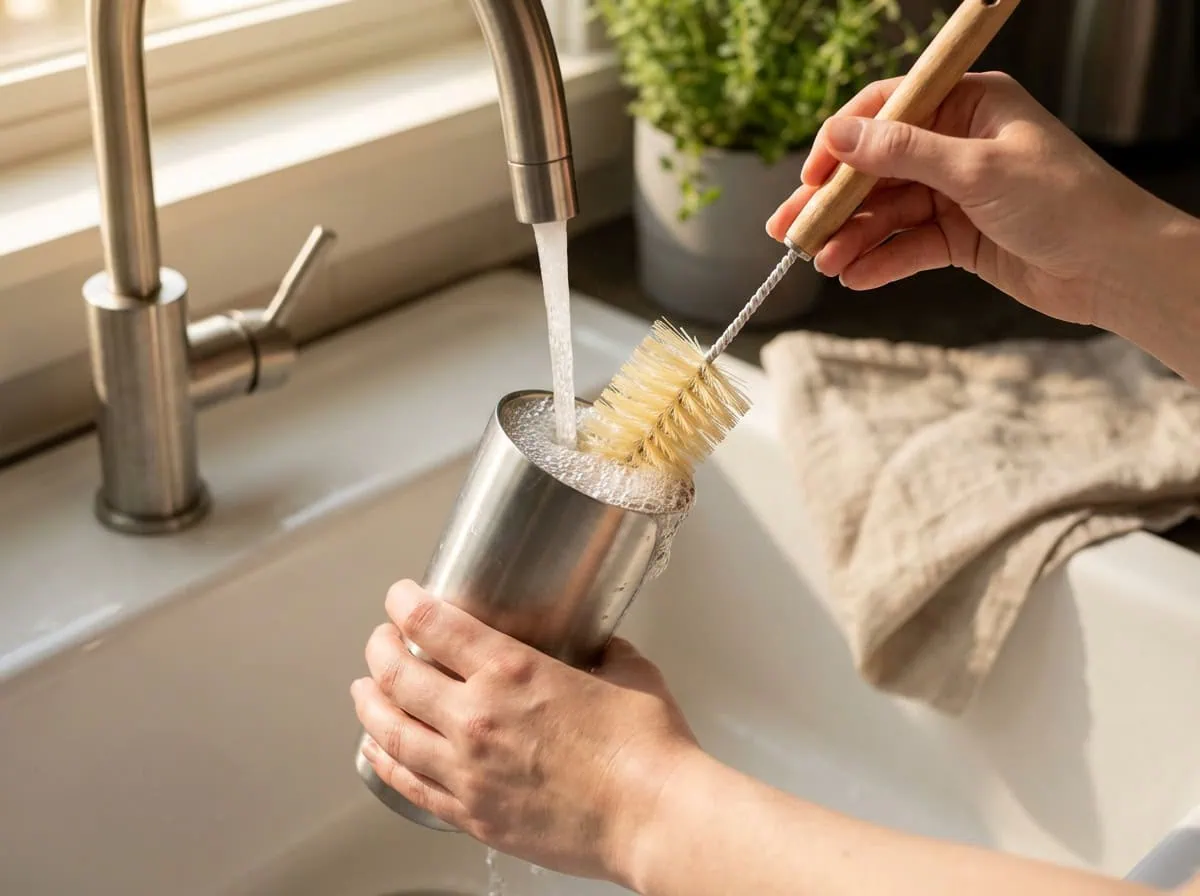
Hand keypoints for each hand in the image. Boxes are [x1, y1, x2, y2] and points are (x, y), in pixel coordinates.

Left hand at [351, 580, 699, 885]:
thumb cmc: (647, 747)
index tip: (400, 597)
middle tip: (381, 640)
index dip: (404, 604)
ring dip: (369, 703)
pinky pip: (408, 784)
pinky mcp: (473, 814)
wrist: (653, 817)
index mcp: (512, 670)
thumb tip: (594, 646)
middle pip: (396, 674)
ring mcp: (468, 770)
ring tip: (364, 689)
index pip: (432, 624)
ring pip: (390, 730)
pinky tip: (376, 748)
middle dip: (380, 648)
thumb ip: (599, 651)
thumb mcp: (626, 669)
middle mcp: (477, 716)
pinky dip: (384, 760)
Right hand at [766, 72, 1178, 330]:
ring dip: (853, 237)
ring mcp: (956, 193)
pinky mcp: (959, 237)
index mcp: (968, 105)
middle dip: (834, 201)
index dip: (843, 141)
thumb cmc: (1065, 201)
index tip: (810, 175)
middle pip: (877, 168)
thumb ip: (903, 153)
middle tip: (789, 229)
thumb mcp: (977, 169)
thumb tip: (839, 135)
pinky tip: (855, 277)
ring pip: (887, 212)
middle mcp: (957, 145)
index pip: (888, 110)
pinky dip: (881, 261)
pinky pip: (908, 246)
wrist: (1115, 268)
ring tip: (824, 262)